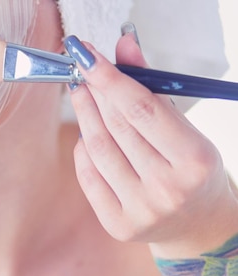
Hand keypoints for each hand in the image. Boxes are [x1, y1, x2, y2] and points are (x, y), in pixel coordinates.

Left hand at [64, 33, 237, 258]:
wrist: (197, 223)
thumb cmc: (191, 169)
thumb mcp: (185, 127)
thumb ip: (153, 88)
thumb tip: (123, 46)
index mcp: (194, 160)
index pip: (142, 110)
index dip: (111, 79)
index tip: (88, 56)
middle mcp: (167, 189)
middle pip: (118, 129)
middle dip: (95, 93)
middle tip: (81, 70)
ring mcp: (141, 211)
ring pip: (99, 152)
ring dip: (85, 117)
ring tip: (81, 95)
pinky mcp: (118, 226)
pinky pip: (89, 180)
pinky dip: (83, 152)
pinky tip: (84, 134)